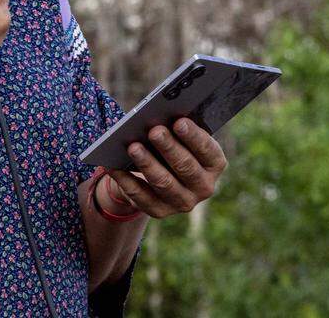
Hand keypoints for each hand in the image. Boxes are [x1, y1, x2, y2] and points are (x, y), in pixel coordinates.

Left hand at [104, 118, 226, 218]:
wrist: (159, 174)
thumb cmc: (171, 146)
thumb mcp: (179, 137)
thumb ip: (175, 129)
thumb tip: (157, 119)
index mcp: (214, 164)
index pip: (208, 150)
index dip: (194, 136)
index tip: (179, 121)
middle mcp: (204, 187)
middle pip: (186, 167)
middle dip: (169, 148)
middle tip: (154, 131)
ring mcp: (183, 202)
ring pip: (164, 183)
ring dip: (148, 164)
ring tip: (133, 147)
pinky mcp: (160, 211)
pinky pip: (141, 196)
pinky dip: (126, 180)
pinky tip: (114, 166)